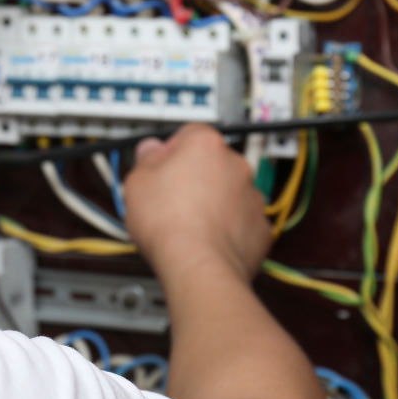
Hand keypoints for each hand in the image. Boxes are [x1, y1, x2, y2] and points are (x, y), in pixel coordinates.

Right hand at [124, 124, 271, 284]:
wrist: (198, 265)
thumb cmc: (170, 224)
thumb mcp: (137, 182)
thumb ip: (146, 158)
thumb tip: (149, 151)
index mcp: (206, 145)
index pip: (189, 133)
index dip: (172, 150)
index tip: (160, 166)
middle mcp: (235, 165)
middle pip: (212, 162)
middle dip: (194, 176)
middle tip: (170, 196)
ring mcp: (252, 196)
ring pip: (229, 191)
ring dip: (213, 200)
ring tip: (187, 221)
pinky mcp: (260, 227)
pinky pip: (242, 219)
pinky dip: (228, 226)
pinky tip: (206, 238)